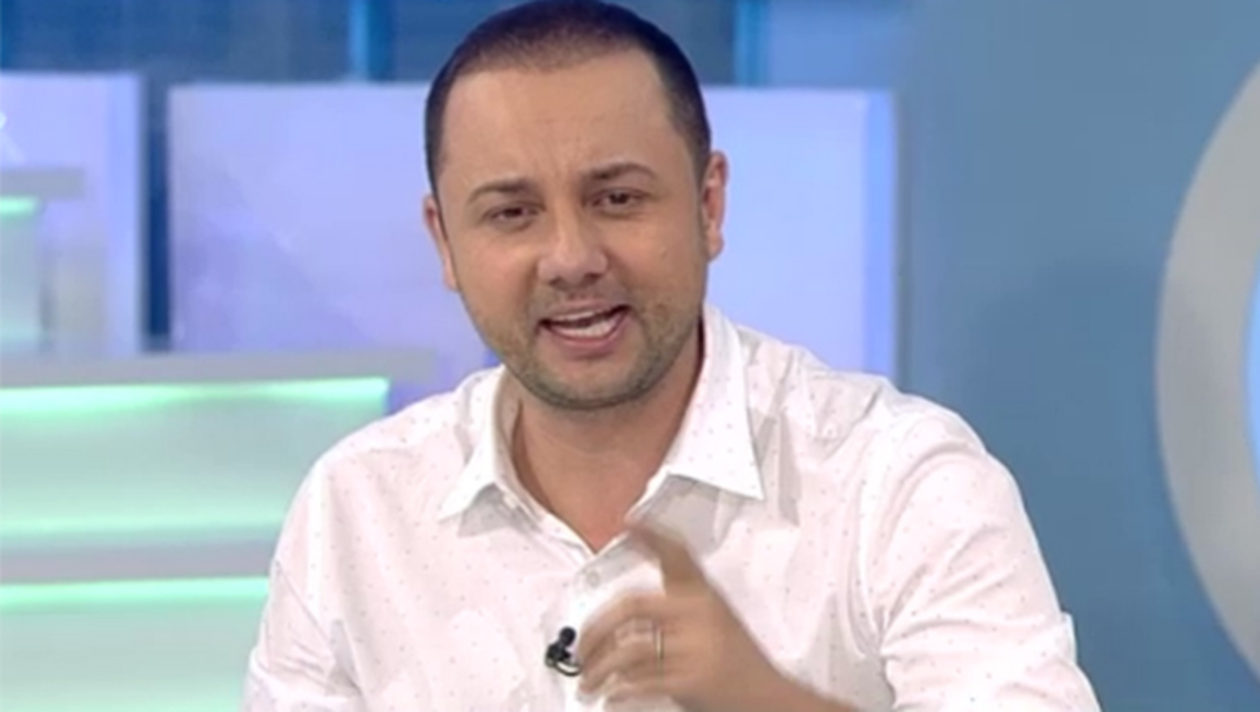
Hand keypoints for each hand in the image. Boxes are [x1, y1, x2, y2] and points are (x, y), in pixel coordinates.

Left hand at [575, 522, 790, 711]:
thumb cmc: (743, 666)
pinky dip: (618, 690)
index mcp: (705, 597)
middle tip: (581, 648)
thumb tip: (621, 626)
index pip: (678, 555)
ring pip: (628, 649)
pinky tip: (611, 694)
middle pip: (632, 606)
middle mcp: (700, 615)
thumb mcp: (717, 626)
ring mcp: (697, 646)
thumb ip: (676, 616)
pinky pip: (640, 680)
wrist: (773, 700)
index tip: (629, 521)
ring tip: (589, 680)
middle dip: (595, 629)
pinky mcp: (694, 679)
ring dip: (599, 668)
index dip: (653, 536)